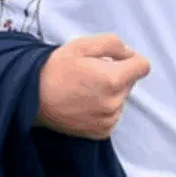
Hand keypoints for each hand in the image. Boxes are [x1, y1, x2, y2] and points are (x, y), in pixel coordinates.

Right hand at [36, 33, 150, 139]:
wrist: (31, 97)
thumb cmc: (55, 68)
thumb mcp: (82, 45)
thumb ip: (112, 44)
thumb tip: (130, 53)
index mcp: (113, 79)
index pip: (143, 66)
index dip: (131, 59)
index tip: (116, 59)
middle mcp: (114, 102)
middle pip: (130, 82)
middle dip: (117, 75)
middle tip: (91, 73)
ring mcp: (108, 120)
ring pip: (122, 99)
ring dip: (111, 92)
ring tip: (85, 89)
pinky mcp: (100, 132)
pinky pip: (113, 115)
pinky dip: (104, 108)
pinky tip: (85, 103)